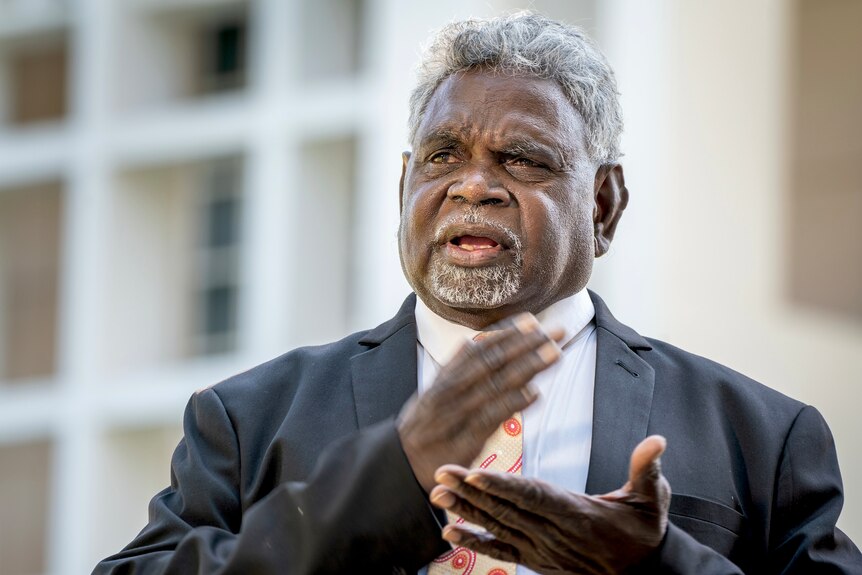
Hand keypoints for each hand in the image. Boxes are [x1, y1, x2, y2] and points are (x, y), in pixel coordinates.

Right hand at [397, 313, 562, 491]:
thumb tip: (480, 344)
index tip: (530, 321)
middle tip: (554, 331)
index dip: (505, 333)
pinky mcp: (462, 441)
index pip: (478, 349)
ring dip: (527, 367)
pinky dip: (512, 404)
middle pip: (491, 362)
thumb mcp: (433, 395)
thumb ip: (457, 372)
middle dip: (525, 344)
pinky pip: (490, 418)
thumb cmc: (422, 430)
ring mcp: (455, 415)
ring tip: (554, 353)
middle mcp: (448, 392)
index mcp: (444, 380)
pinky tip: (534, 393)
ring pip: (495, 385)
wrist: (398, 466)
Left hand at [429, 435, 670, 573]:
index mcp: (577, 513)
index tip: (474, 474)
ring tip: (437, 495)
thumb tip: (655, 442)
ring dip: (465, 512)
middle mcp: (554, 534)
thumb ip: (646, 469)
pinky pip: (500, 551)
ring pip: (497, 528)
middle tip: (440, 472)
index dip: (502, 486)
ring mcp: (542, 550)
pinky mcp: (536, 560)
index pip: (533, 496)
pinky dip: (474, 543)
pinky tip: (450, 534)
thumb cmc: (643, 533)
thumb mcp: (652, 499)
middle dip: (470, 492)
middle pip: (506, 510)